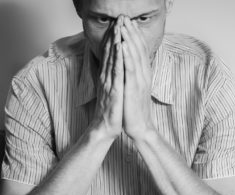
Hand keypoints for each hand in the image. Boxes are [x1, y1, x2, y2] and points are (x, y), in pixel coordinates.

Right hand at [92, 16, 123, 140]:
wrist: (105, 127)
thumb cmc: (110, 109)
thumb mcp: (111, 89)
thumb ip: (112, 77)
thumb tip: (115, 67)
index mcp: (108, 76)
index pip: (110, 54)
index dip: (114, 38)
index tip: (118, 24)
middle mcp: (106, 76)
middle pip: (110, 52)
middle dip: (114, 34)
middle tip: (119, 18)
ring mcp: (109, 83)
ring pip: (112, 58)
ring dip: (115, 41)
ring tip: (119, 26)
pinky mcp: (114, 91)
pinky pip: (116, 72)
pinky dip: (118, 58)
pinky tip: (120, 47)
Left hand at [121, 17, 155, 140]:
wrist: (139, 126)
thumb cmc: (134, 108)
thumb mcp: (135, 88)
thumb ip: (134, 75)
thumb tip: (131, 64)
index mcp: (143, 74)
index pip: (139, 51)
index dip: (134, 36)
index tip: (128, 23)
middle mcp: (143, 74)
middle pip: (138, 49)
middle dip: (132, 32)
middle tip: (126, 17)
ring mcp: (139, 81)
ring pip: (135, 55)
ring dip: (130, 39)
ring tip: (124, 24)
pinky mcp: (133, 88)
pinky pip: (130, 69)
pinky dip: (127, 55)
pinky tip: (123, 44)